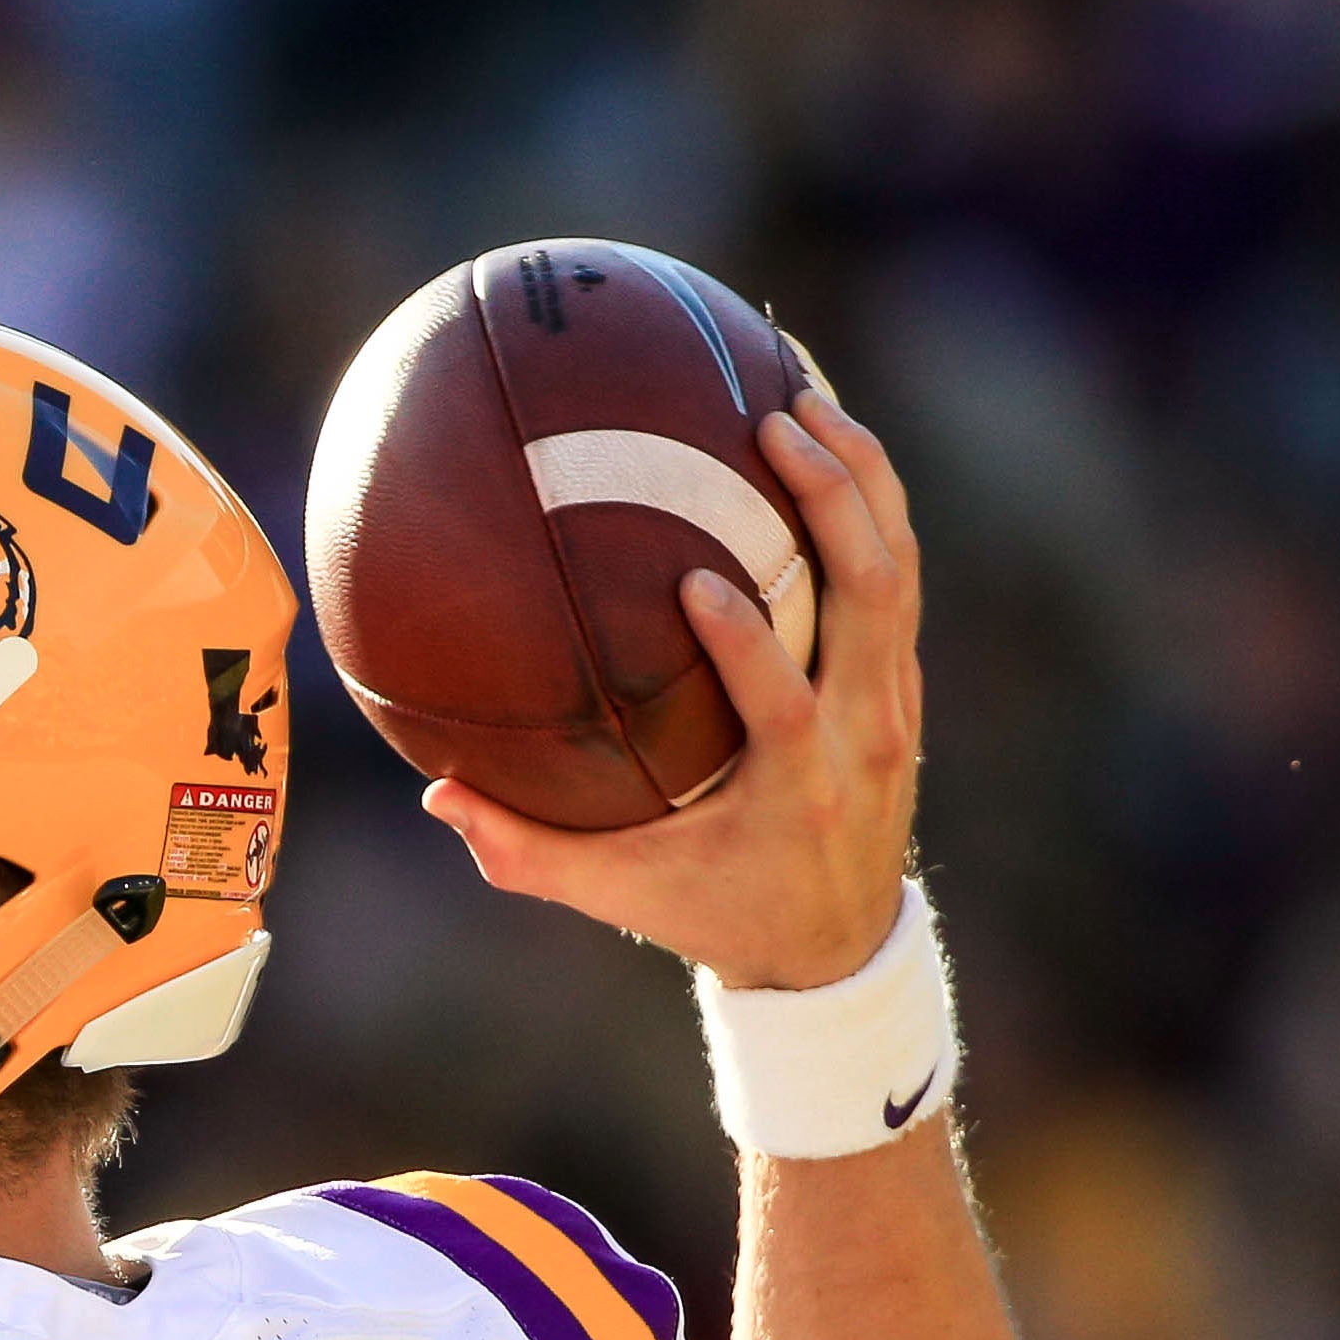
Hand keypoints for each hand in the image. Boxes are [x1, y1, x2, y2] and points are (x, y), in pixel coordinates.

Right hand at [421, 390, 924, 991]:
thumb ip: (528, 852)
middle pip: (873, 598)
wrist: (837, 946)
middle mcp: (860, 735)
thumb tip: (437, 796)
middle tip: (774, 422)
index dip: (749, 639)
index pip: (782, 704)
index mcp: (797, 787)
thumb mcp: (618, 895)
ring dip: (862, 476)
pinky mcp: (902, 682)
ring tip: (807, 392)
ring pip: (900, 567)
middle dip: (833, 500)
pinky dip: (872, 498)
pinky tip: (827, 433)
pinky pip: (899, 570)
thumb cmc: (714, 912)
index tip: (695, 579)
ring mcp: (894, 702)